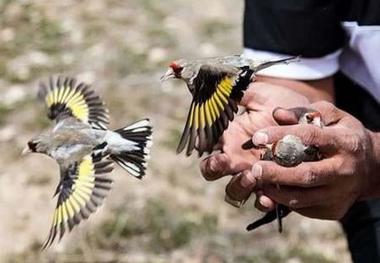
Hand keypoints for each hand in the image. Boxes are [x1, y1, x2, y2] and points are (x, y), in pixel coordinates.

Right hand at [200, 81, 309, 205]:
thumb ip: (242, 94)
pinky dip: (262, 201)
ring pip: (235, 190)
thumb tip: (221, 88)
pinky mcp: (273, 186)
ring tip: (252, 176)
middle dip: (214, 168)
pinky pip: (261, 200)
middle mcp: (237, 159)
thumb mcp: (262, 95)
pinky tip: (268, 197)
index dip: (201, 147)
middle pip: (213, 172)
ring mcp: (254, 174)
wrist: (311, 118)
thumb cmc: (283, 103)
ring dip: (238, 186)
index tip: (203, 143)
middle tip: (225, 161)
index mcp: (229, 138)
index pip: (206, 146)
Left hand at [241, 101, 378, 219]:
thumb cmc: (343, 135)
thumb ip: (303, 112)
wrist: (371, 168)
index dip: (281, 136)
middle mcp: (344, 170)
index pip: (310, 137)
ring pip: (302, 197)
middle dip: (276, 173)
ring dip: (276, 191)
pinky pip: (304, 208)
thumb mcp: (331, 116)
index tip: (257, 137)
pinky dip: (284, 201)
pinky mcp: (333, 210)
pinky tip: (270, 191)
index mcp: (344, 142)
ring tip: (257, 182)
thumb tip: (276, 113)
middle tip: (254, 168)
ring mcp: (339, 193)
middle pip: (306, 174)